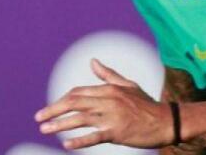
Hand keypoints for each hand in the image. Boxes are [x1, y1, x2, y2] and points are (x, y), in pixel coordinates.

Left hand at [35, 58, 173, 149]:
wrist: (166, 121)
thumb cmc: (146, 104)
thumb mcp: (128, 85)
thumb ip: (108, 75)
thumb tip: (92, 61)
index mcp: (110, 89)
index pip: (79, 92)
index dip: (61, 100)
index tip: (51, 109)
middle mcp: (109, 100)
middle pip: (75, 102)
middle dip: (53, 109)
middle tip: (38, 117)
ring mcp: (113, 116)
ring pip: (80, 119)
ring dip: (59, 124)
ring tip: (44, 129)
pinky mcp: (117, 132)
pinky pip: (94, 136)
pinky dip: (80, 140)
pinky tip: (66, 144)